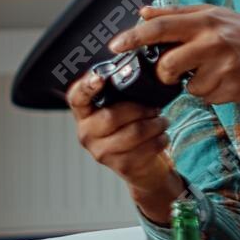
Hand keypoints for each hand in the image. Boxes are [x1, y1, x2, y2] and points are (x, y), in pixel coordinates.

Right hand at [67, 70, 182, 223]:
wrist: (142, 167)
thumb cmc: (132, 130)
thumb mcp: (122, 110)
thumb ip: (122, 94)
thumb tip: (137, 72)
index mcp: (85, 114)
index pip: (77, 98)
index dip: (86, 87)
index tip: (100, 77)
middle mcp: (87, 134)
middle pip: (112, 116)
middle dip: (141, 109)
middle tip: (155, 108)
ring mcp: (102, 152)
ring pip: (134, 133)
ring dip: (155, 124)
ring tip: (162, 122)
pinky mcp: (121, 165)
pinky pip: (146, 148)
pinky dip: (160, 139)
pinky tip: (162, 136)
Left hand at [111, 4, 239, 104]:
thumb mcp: (214, 15)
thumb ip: (176, 14)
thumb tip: (142, 13)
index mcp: (205, 21)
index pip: (159, 28)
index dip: (132, 38)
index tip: (114, 47)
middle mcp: (213, 43)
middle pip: (167, 65)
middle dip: (163, 73)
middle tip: (172, 72)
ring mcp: (223, 68)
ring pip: (186, 86)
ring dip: (192, 83)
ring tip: (212, 71)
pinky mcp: (231, 89)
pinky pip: (205, 96)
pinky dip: (209, 91)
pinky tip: (226, 79)